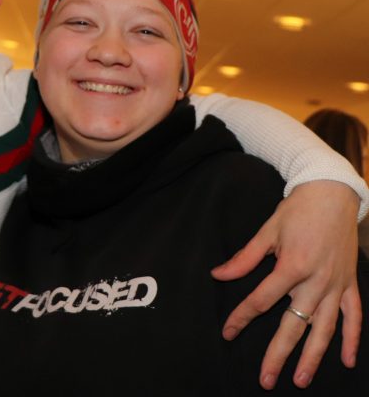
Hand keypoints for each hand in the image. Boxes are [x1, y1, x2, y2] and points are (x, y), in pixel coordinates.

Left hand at [211, 180, 360, 389]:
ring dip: (313, 357)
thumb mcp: (267, 230)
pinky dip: (351, 339)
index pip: (261, 300)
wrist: (332, 194)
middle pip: (294, 325)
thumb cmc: (297, 210)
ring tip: (301, 380)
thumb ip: (244, 258)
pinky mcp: (350, 283)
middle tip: (265, 380)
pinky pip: (354, 317)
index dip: (241, 318)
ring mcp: (336, 284)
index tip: (228, 333)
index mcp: (292, 266)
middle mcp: (316, 281)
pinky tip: (346, 360)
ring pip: (325, 329)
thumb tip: (218, 274)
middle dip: (278, 354)